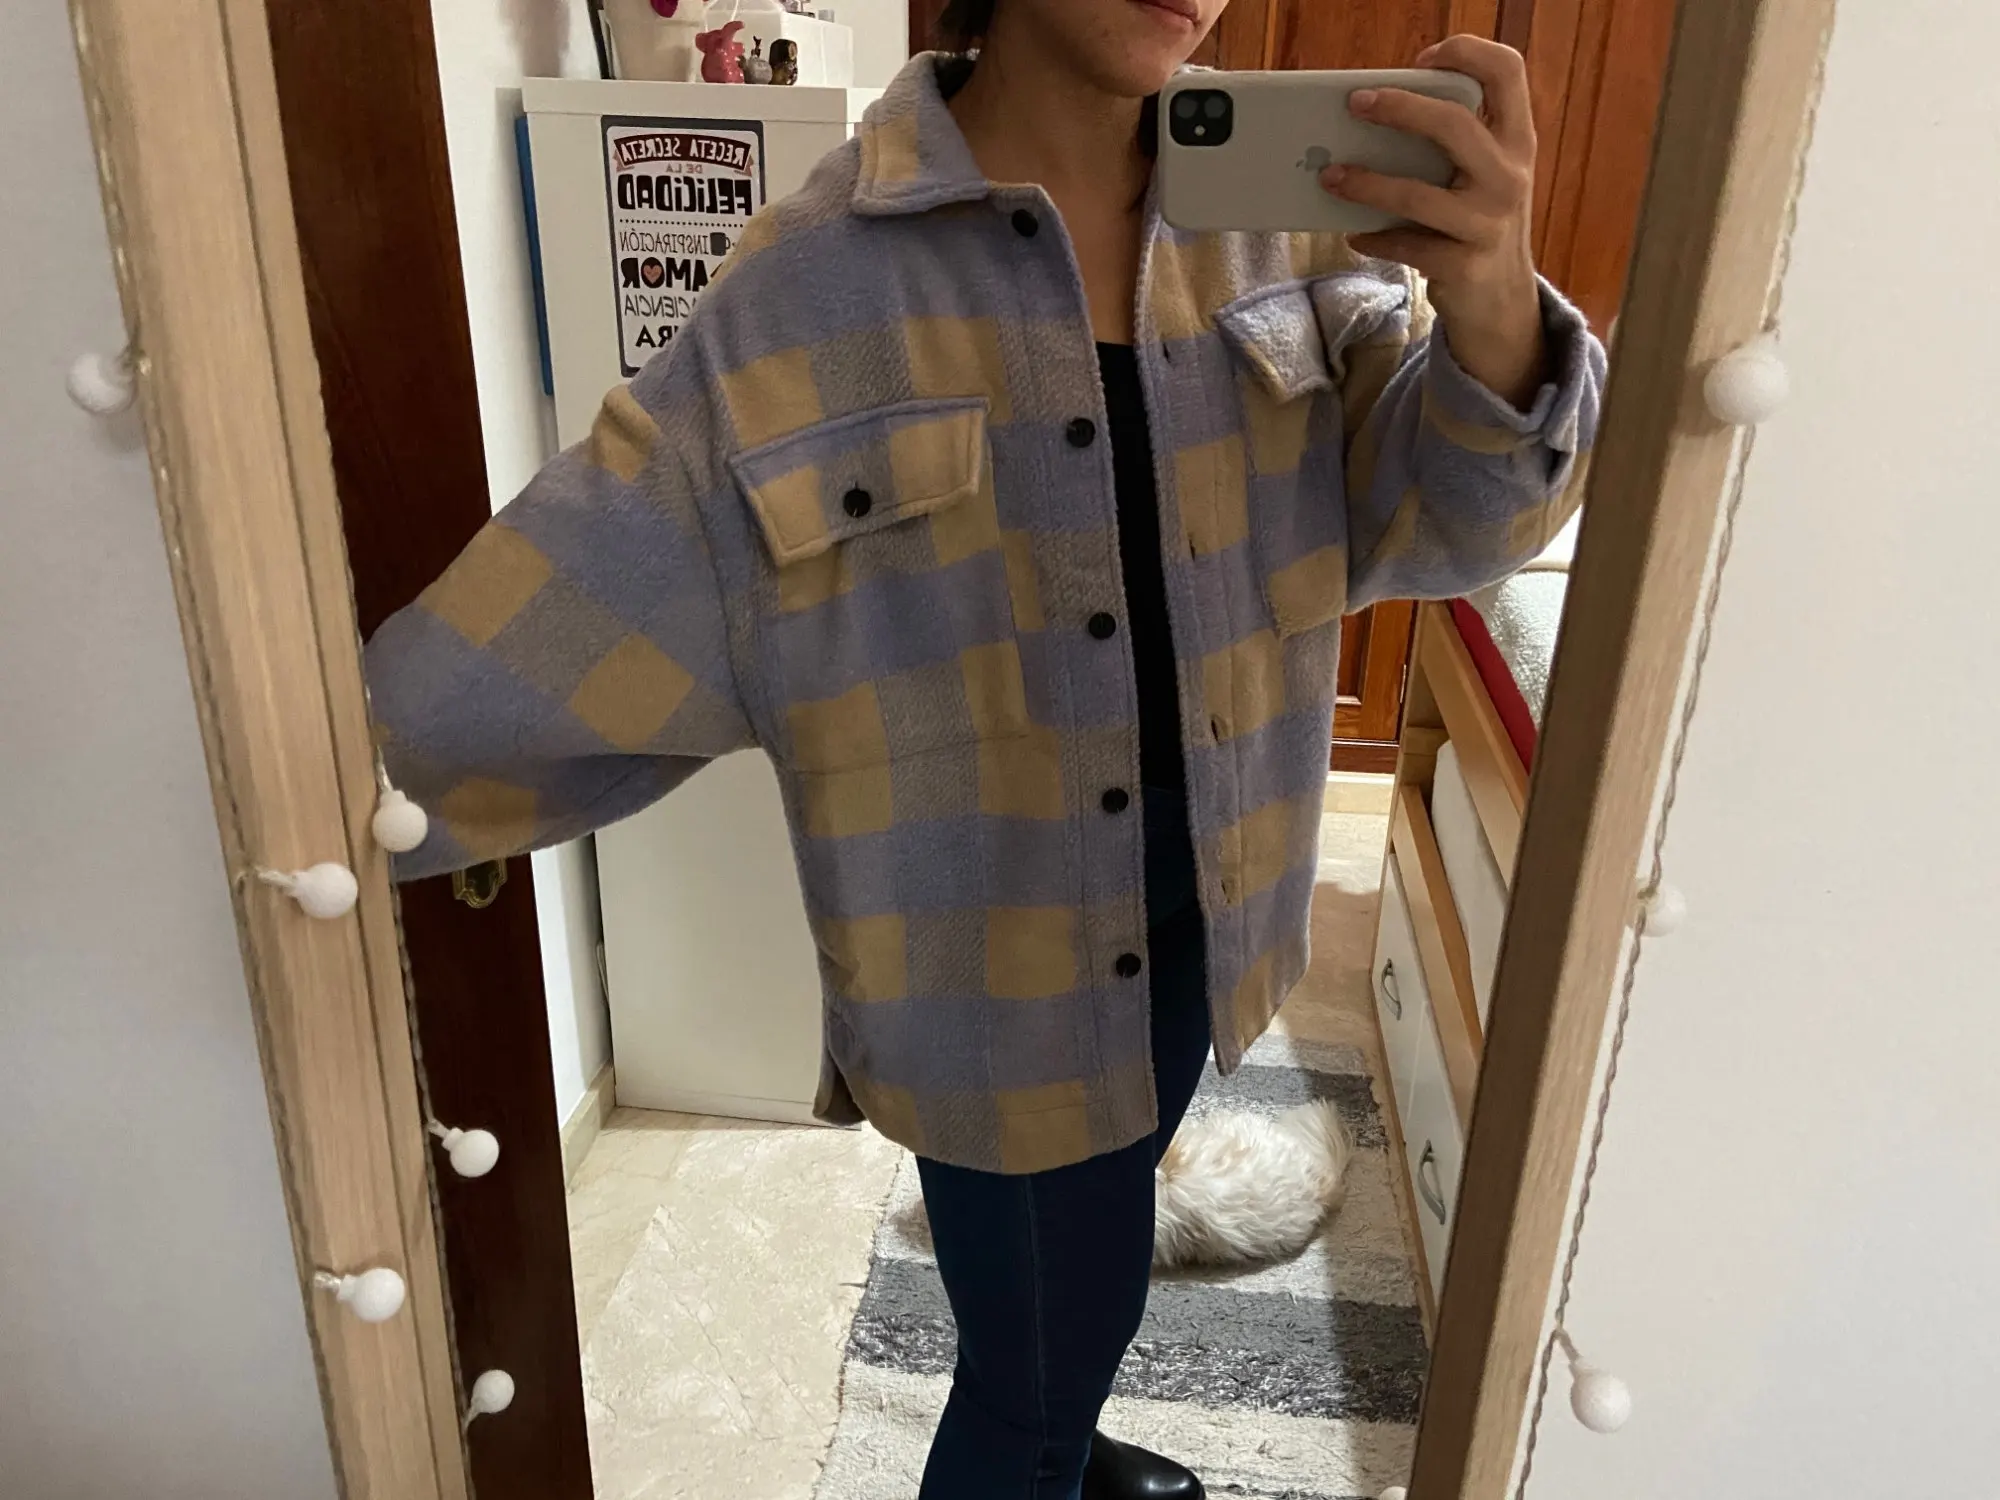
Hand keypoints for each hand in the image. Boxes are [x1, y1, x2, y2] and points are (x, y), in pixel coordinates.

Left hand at [1320, 35, 1547, 407]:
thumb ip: (1449, 143)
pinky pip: (1406, 246)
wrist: (1501, 301)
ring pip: (1418, 195)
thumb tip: (1369, 116)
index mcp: (1516, 140)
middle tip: (1354, 103)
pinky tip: (1355, 233)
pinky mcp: (1464, 266)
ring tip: (1331, 176)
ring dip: (1366, 184)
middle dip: (1399, 108)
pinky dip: (1374, 238)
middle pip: (1454, 125)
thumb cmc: (1476, 221)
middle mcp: (1510, 176)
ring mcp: (1489, 224)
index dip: (1468, 52)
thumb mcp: (1480, 175)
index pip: (1508, 72)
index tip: (1424, 56)